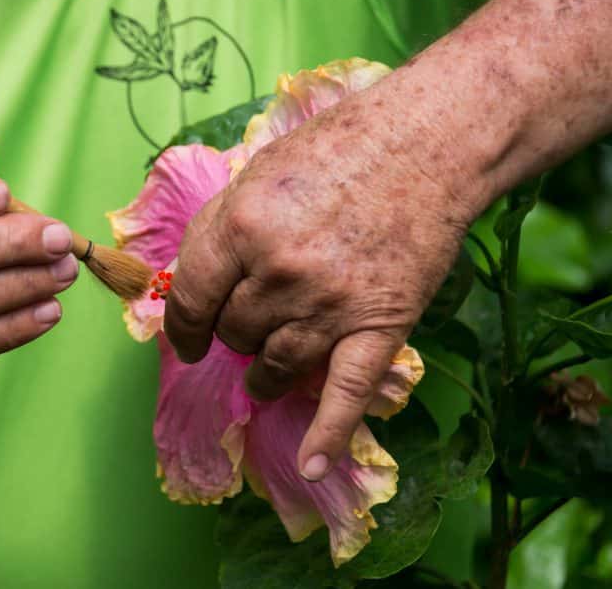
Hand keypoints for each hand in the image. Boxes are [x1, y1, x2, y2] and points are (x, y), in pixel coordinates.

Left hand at [163, 98, 478, 479]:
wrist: (428, 145)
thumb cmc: (337, 149)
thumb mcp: (257, 174)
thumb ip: (218, 231)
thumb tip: (189, 285)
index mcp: (242, 227)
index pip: (192, 300)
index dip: (184, 327)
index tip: (189, 339)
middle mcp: (280, 272)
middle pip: (234, 332)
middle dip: (235, 328)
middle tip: (255, 314)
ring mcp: (330, 305)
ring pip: (273, 364)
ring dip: (263, 370)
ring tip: (267, 366)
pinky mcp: (378, 326)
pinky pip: (345, 394)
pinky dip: (328, 435)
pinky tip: (316, 466)